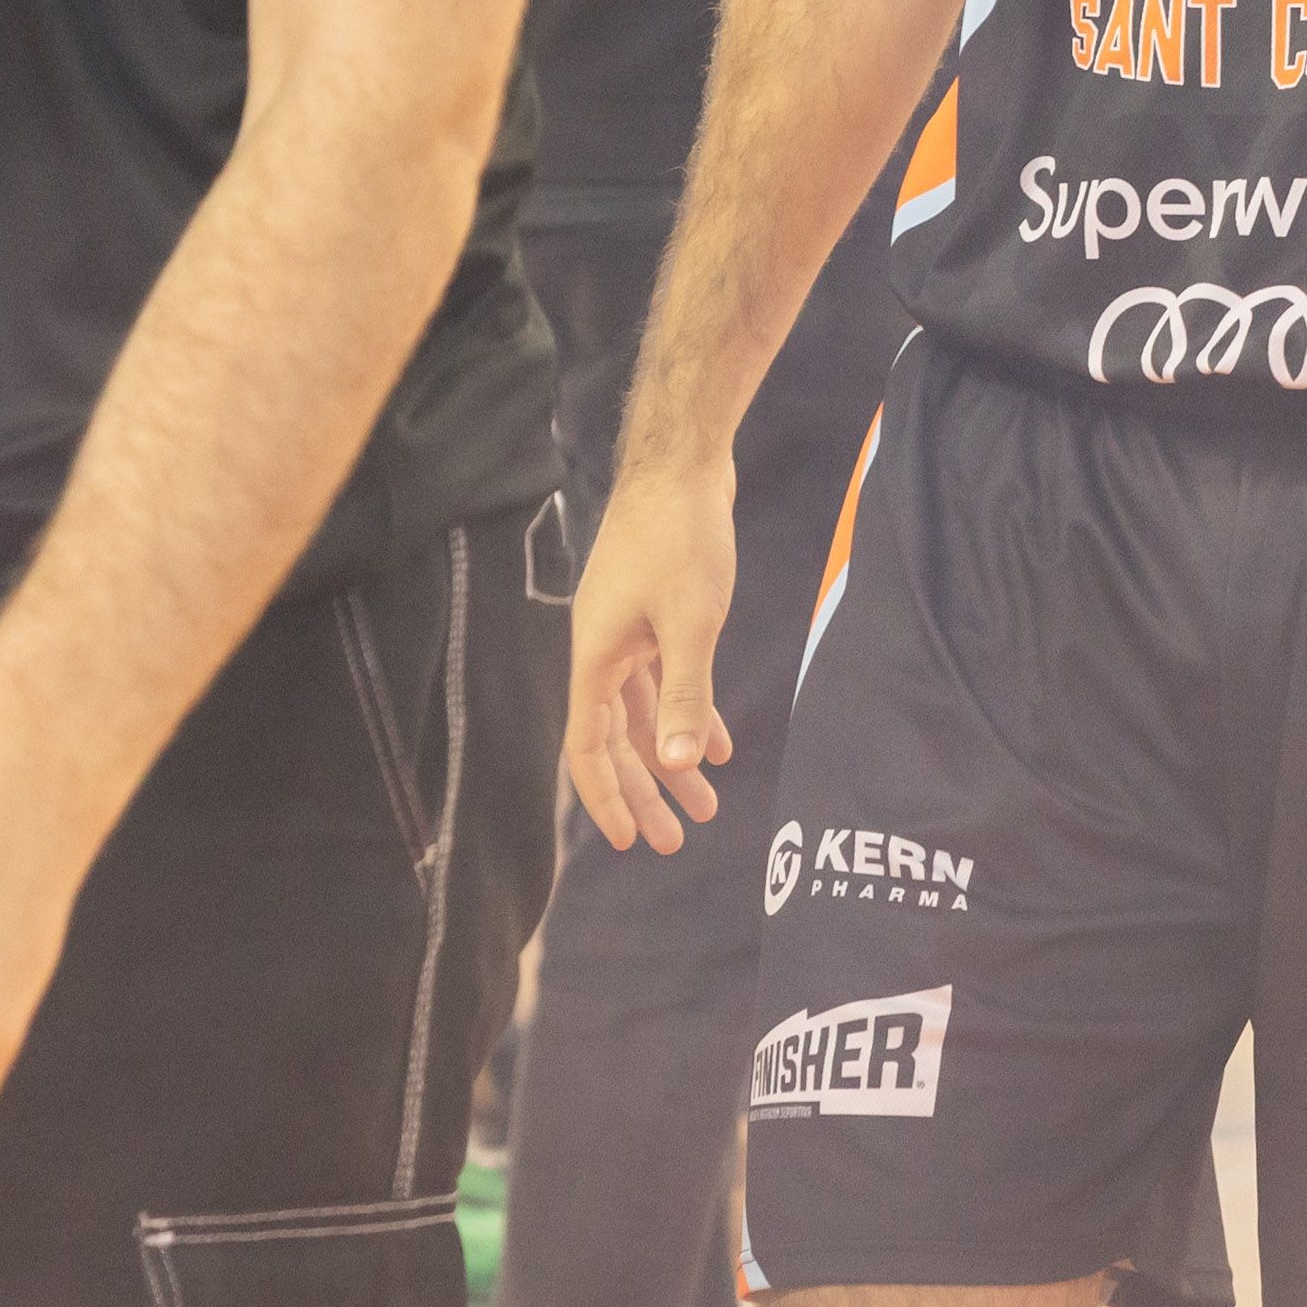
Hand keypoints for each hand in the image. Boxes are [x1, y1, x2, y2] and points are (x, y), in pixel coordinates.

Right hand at [558, 467, 740, 855]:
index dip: (606, 798)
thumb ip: (684, 696)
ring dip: (673, 756)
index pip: (587, 748)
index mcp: (595, 659)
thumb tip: (676, 766)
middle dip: (646, 791)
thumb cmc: (680, 538)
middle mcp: (603, 651)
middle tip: (675, 841)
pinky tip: (718, 742)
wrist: (684, 464)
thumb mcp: (690, 625)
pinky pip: (666, 680)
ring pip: (645, 712)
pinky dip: (689, 711)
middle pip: (617, 740)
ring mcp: (627, 632)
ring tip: (706, 804)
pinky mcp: (653, 614)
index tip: (630, 841)